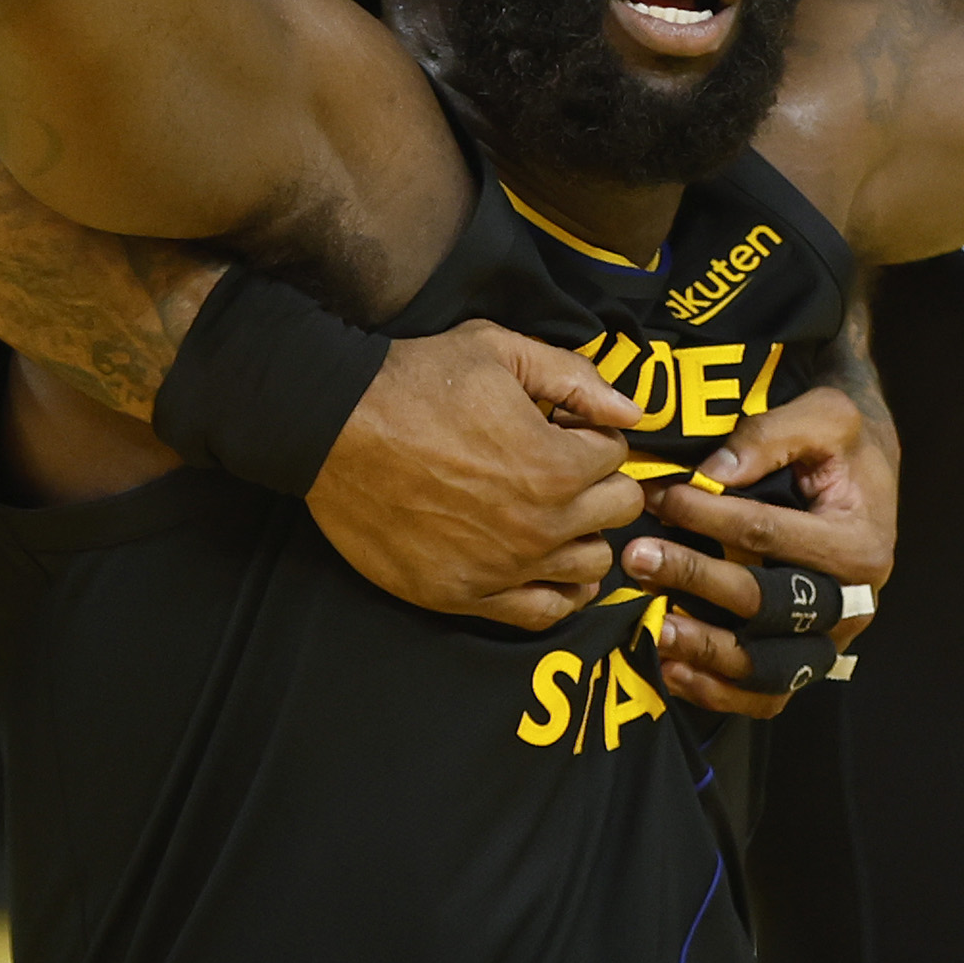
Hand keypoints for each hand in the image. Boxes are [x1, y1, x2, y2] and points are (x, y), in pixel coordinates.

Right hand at [306, 318, 647, 629]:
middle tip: (565, 469)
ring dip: (584, 537)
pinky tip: (548, 569)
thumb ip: (574, 378)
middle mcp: (541, 524)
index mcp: (556, 463)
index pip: (618, 456)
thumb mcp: (497, 349)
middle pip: (618, 512)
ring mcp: (504, 567)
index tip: (564, 429)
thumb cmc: (414, 381)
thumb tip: (631, 411)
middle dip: (600, 484)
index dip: (593, 436)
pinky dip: (558, 593)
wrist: (332, 428)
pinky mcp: (465, 595)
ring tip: (556, 516)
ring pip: (591, 567)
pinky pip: (542, 613)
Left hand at [628, 375, 898, 716]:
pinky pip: (767, 696)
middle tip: (638, 556)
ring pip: (768, 665)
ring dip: (706, 649)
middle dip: (697, 579)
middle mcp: (852, 603)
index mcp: (860, 544)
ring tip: (655, 625)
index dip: (711, 518)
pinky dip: (720, 692)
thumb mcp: (825, 417)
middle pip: (768, 603)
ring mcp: (831, 640)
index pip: (772, 534)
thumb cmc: (843, 447)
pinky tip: (673, 669)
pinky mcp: (807, 659)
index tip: (661, 498)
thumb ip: (770, 437)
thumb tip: (712, 476)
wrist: (865, 481)